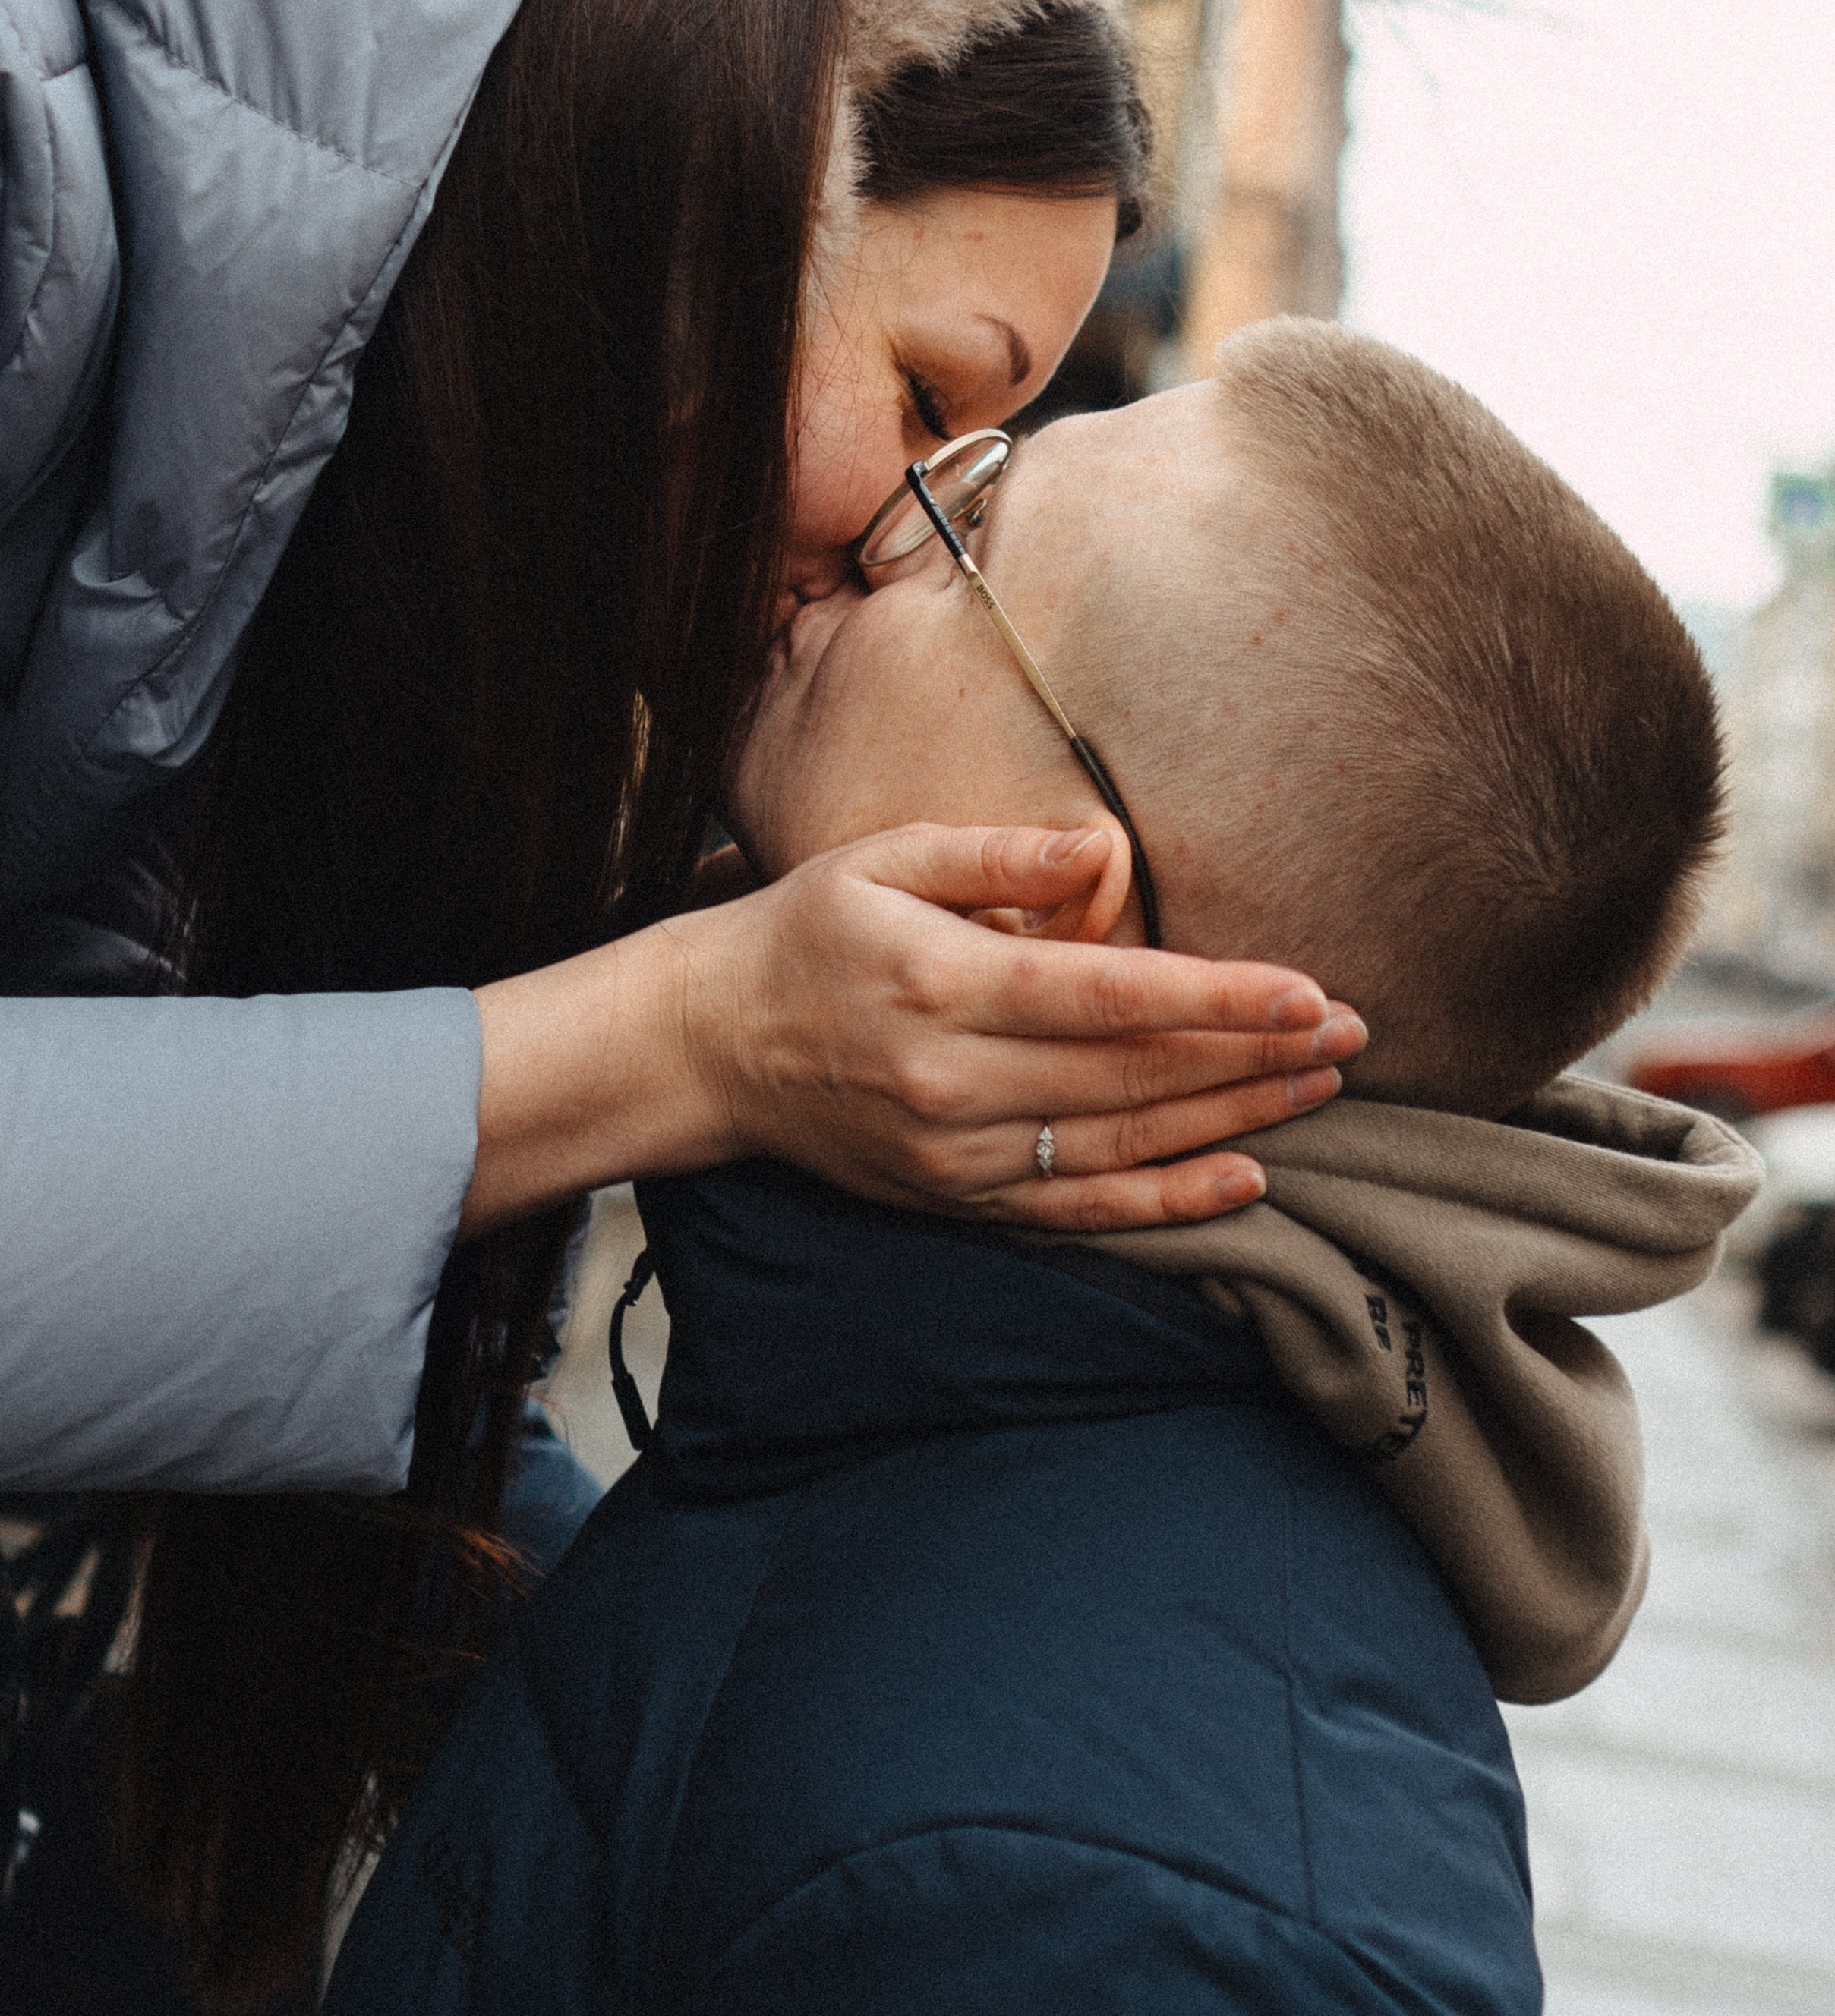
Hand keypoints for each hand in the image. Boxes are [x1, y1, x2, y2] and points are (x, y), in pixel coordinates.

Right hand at [663, 821, 1365, 1232]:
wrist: (709, 1047)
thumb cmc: (806, 933)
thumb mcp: (886, 860)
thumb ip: (998, 857)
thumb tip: (1100, 851)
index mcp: (943, 985)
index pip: (1113, 997)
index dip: (1220, 999)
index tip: (1308, 992)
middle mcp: (956, 1082)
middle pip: (1137, 1074)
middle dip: (1256, 1056)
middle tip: (1352, 1035)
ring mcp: (958, 1155)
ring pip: (1125, 1143)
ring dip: (1236, 1120)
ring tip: (1321, 1088)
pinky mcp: (957, 1200)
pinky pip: (1082, 1210)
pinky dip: (1169, 1202)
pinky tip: (1246, 1181)